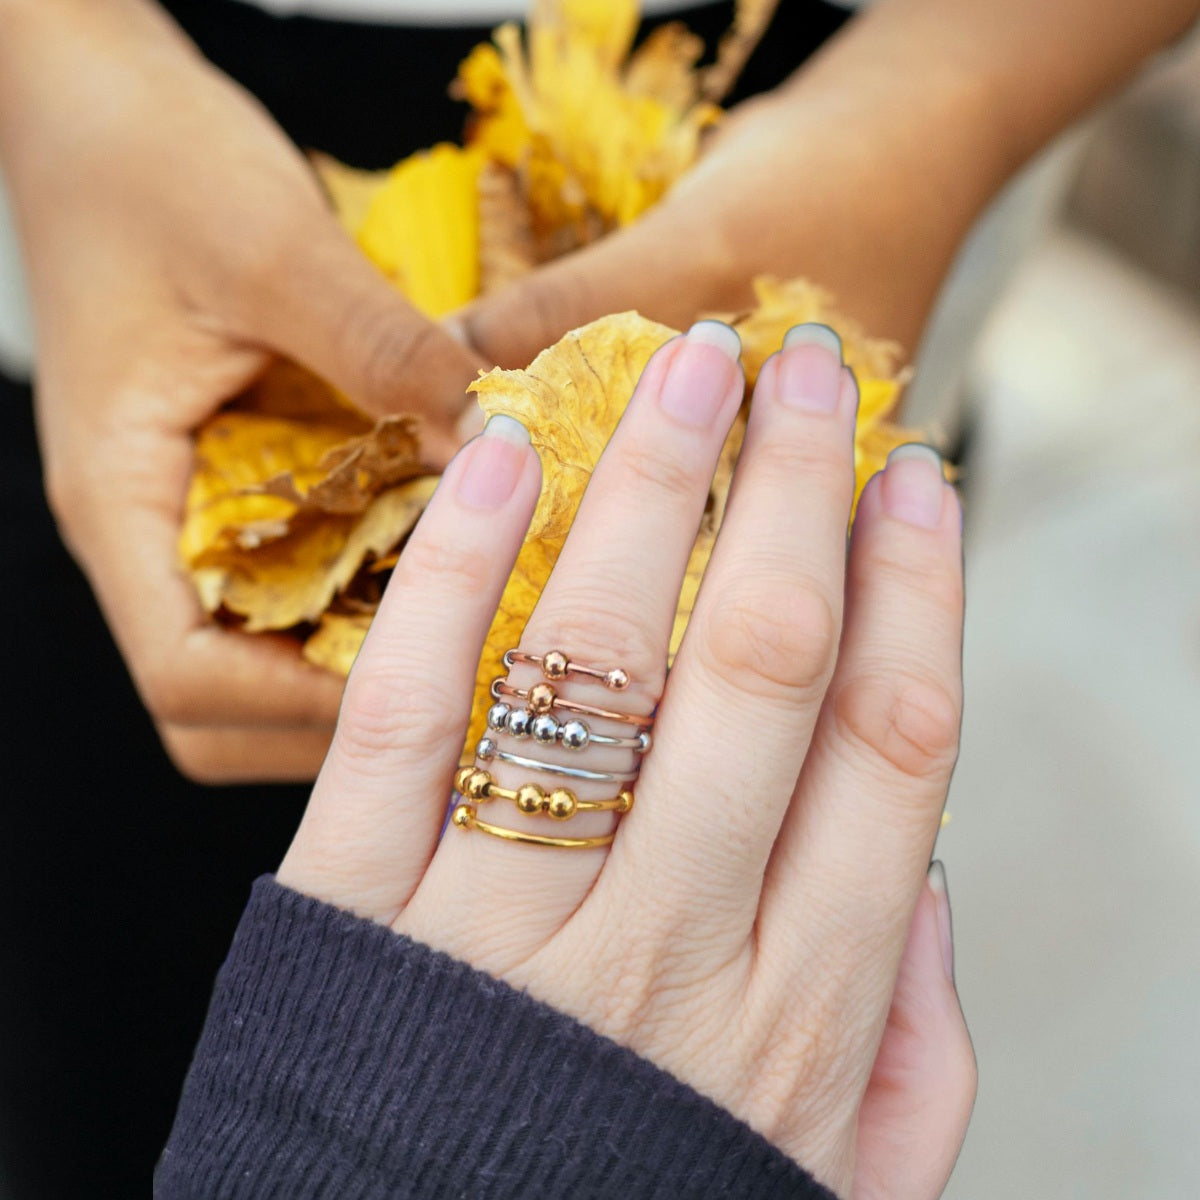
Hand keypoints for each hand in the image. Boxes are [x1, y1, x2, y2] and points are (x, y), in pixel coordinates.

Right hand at [0, 0, 484, 781]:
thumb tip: (500, 440)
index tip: (420, 681)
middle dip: (329, 709)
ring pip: (255, 652)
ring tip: (459, 625)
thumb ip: (386, 350)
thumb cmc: (145, 161)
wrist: (97, 104)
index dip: (300, 705)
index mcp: (123, 500)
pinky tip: (440, 556)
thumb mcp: (273, 247)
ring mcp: (188, 516)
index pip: (186, 675)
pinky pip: (288, 579)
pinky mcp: (230, 485)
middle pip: (217, 701)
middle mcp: (149, 532)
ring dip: (349, 658)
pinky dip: (357, 592)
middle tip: (453, 671)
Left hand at [278, 323, 974, 1196]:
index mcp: (796, 1014)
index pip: (888, 749)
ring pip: (597, 667)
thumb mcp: (827, 1185)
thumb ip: (909, 1053)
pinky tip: (498, 459)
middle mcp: (665, 954)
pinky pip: (408, 720)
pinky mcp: (351, 921)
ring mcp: (501, 935)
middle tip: (811, 367)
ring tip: (684, 372)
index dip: (914, 592)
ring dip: (649, 492)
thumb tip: (928, 882)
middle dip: (799, 495)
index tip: (915, 479)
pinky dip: (455, 575)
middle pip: (762, 670)